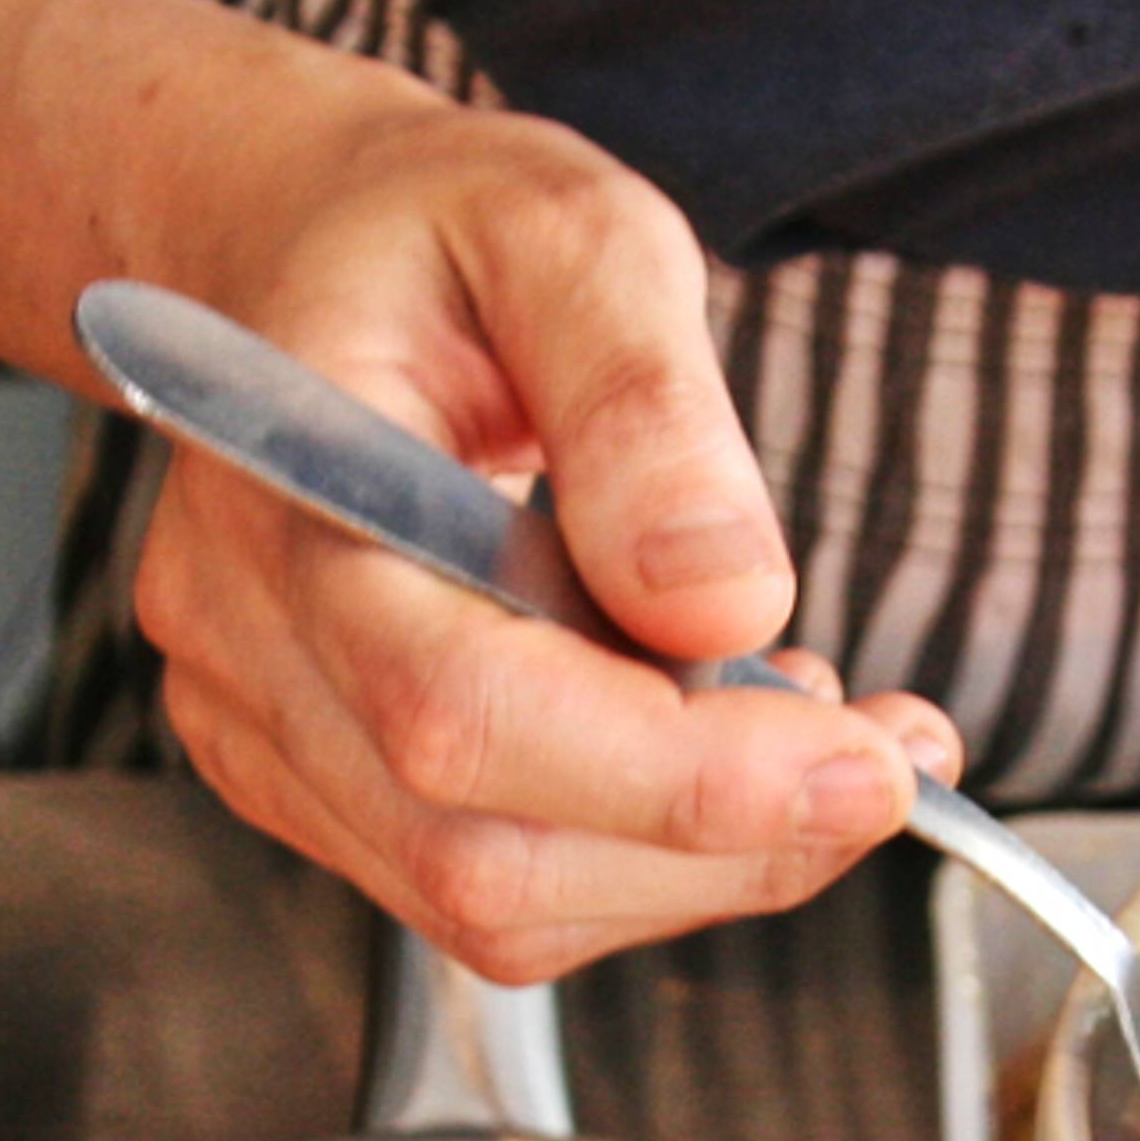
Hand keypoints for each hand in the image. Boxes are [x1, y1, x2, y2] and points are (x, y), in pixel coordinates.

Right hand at [132, 91, 958, 976]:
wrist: (310, 253)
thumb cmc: (435, 234)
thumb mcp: (573, 237)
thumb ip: (645, 407)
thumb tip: (724, 599)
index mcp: (287, 490)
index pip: (463, 714)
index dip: (680, 779)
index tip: (870, 763)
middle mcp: (244, 639)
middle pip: (485, 853)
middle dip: (728, 840)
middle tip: (895, 757)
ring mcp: (267, 728)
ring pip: (500, 906)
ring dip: (705, 863)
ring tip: (820, 733)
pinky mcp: (318, 782)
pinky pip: (497, 889)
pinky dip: (647, 855)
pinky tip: (721, 746)